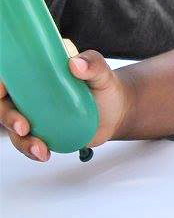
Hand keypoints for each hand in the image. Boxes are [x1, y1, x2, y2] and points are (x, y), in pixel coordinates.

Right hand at [1, 50, 129, 161]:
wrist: (117, 113)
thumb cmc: (106, 88)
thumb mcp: (103, 73)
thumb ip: (93, 64)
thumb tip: (76, 63)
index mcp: (40, 73)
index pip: (12, 75)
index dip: (1, 83)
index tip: (2, 90)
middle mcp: (32, 94)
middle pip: (5, 104)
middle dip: (7, 117)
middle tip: (24, 127)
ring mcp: (35, 115)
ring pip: (14, 128)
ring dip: (21, 141)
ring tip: (40, 149)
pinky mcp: (42, 133)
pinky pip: (28, 143)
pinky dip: (31, 150)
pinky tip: (44, 154)